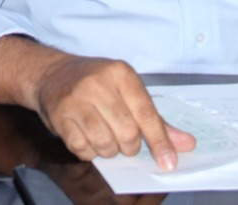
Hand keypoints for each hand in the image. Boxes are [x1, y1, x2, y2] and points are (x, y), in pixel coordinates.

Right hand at [33, 55, 195, 165]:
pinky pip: (82, 149)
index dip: (159, 142)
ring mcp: (76, 99)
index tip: (168, 162)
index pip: (147, 114)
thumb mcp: (127, 90)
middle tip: (124, 141)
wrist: (51, 73)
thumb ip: (155, 119)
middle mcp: (98, 83)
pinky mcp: (59, 115)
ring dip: (109, 150)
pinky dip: (89, 151)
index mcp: (121, 73)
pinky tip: (87, 137)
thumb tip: (186, 144)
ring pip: (105, 144)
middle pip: (127, 133)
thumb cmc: (95, 83)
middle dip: (129, 146)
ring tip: (104, 137)